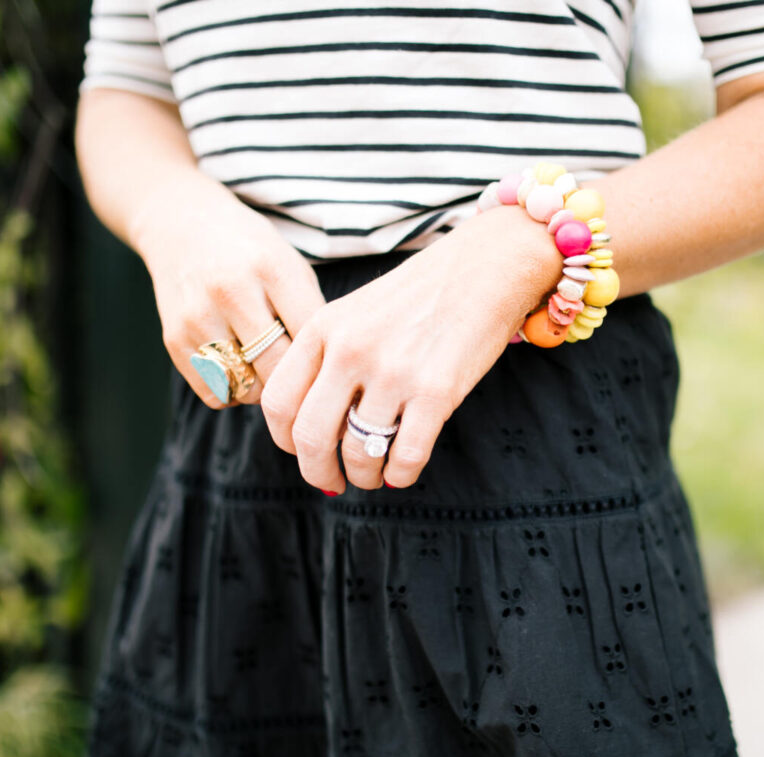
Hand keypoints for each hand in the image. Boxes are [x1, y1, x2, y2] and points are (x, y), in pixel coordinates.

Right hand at [130, 170, 325, 408]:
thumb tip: (327, 371)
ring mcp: (199, 317)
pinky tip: (239, 369)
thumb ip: (312, 313)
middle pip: (277, 368)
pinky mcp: (174, 339)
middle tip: (300, 376)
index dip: (324, 358)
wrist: (183, 225)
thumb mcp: (291, 264)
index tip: (328, 364)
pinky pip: (216, 393)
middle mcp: (232, 292)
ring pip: (246, 389)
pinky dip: (233, 392)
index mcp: (271, 268)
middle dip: (294, 380)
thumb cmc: (251, 252)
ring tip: (268, 369)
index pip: (309, 336)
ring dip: (263, 390)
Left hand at [259, 204, 561, 491]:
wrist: (485, 267)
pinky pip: (406, 456)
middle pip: (311, 437)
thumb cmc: (420, 295)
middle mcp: (351, 350)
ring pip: (359, 453)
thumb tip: (309, 423)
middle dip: (317, 471)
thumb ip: (326, 356)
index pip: (278, 402)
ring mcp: (394, 371)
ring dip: (363, 476)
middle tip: (331, 481)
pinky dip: (400, 475)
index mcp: (324, 328)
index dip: (284, 440)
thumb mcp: (355, 311)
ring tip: (373, 475)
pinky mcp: (437, 391)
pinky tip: (401, 471)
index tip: (301, 451)